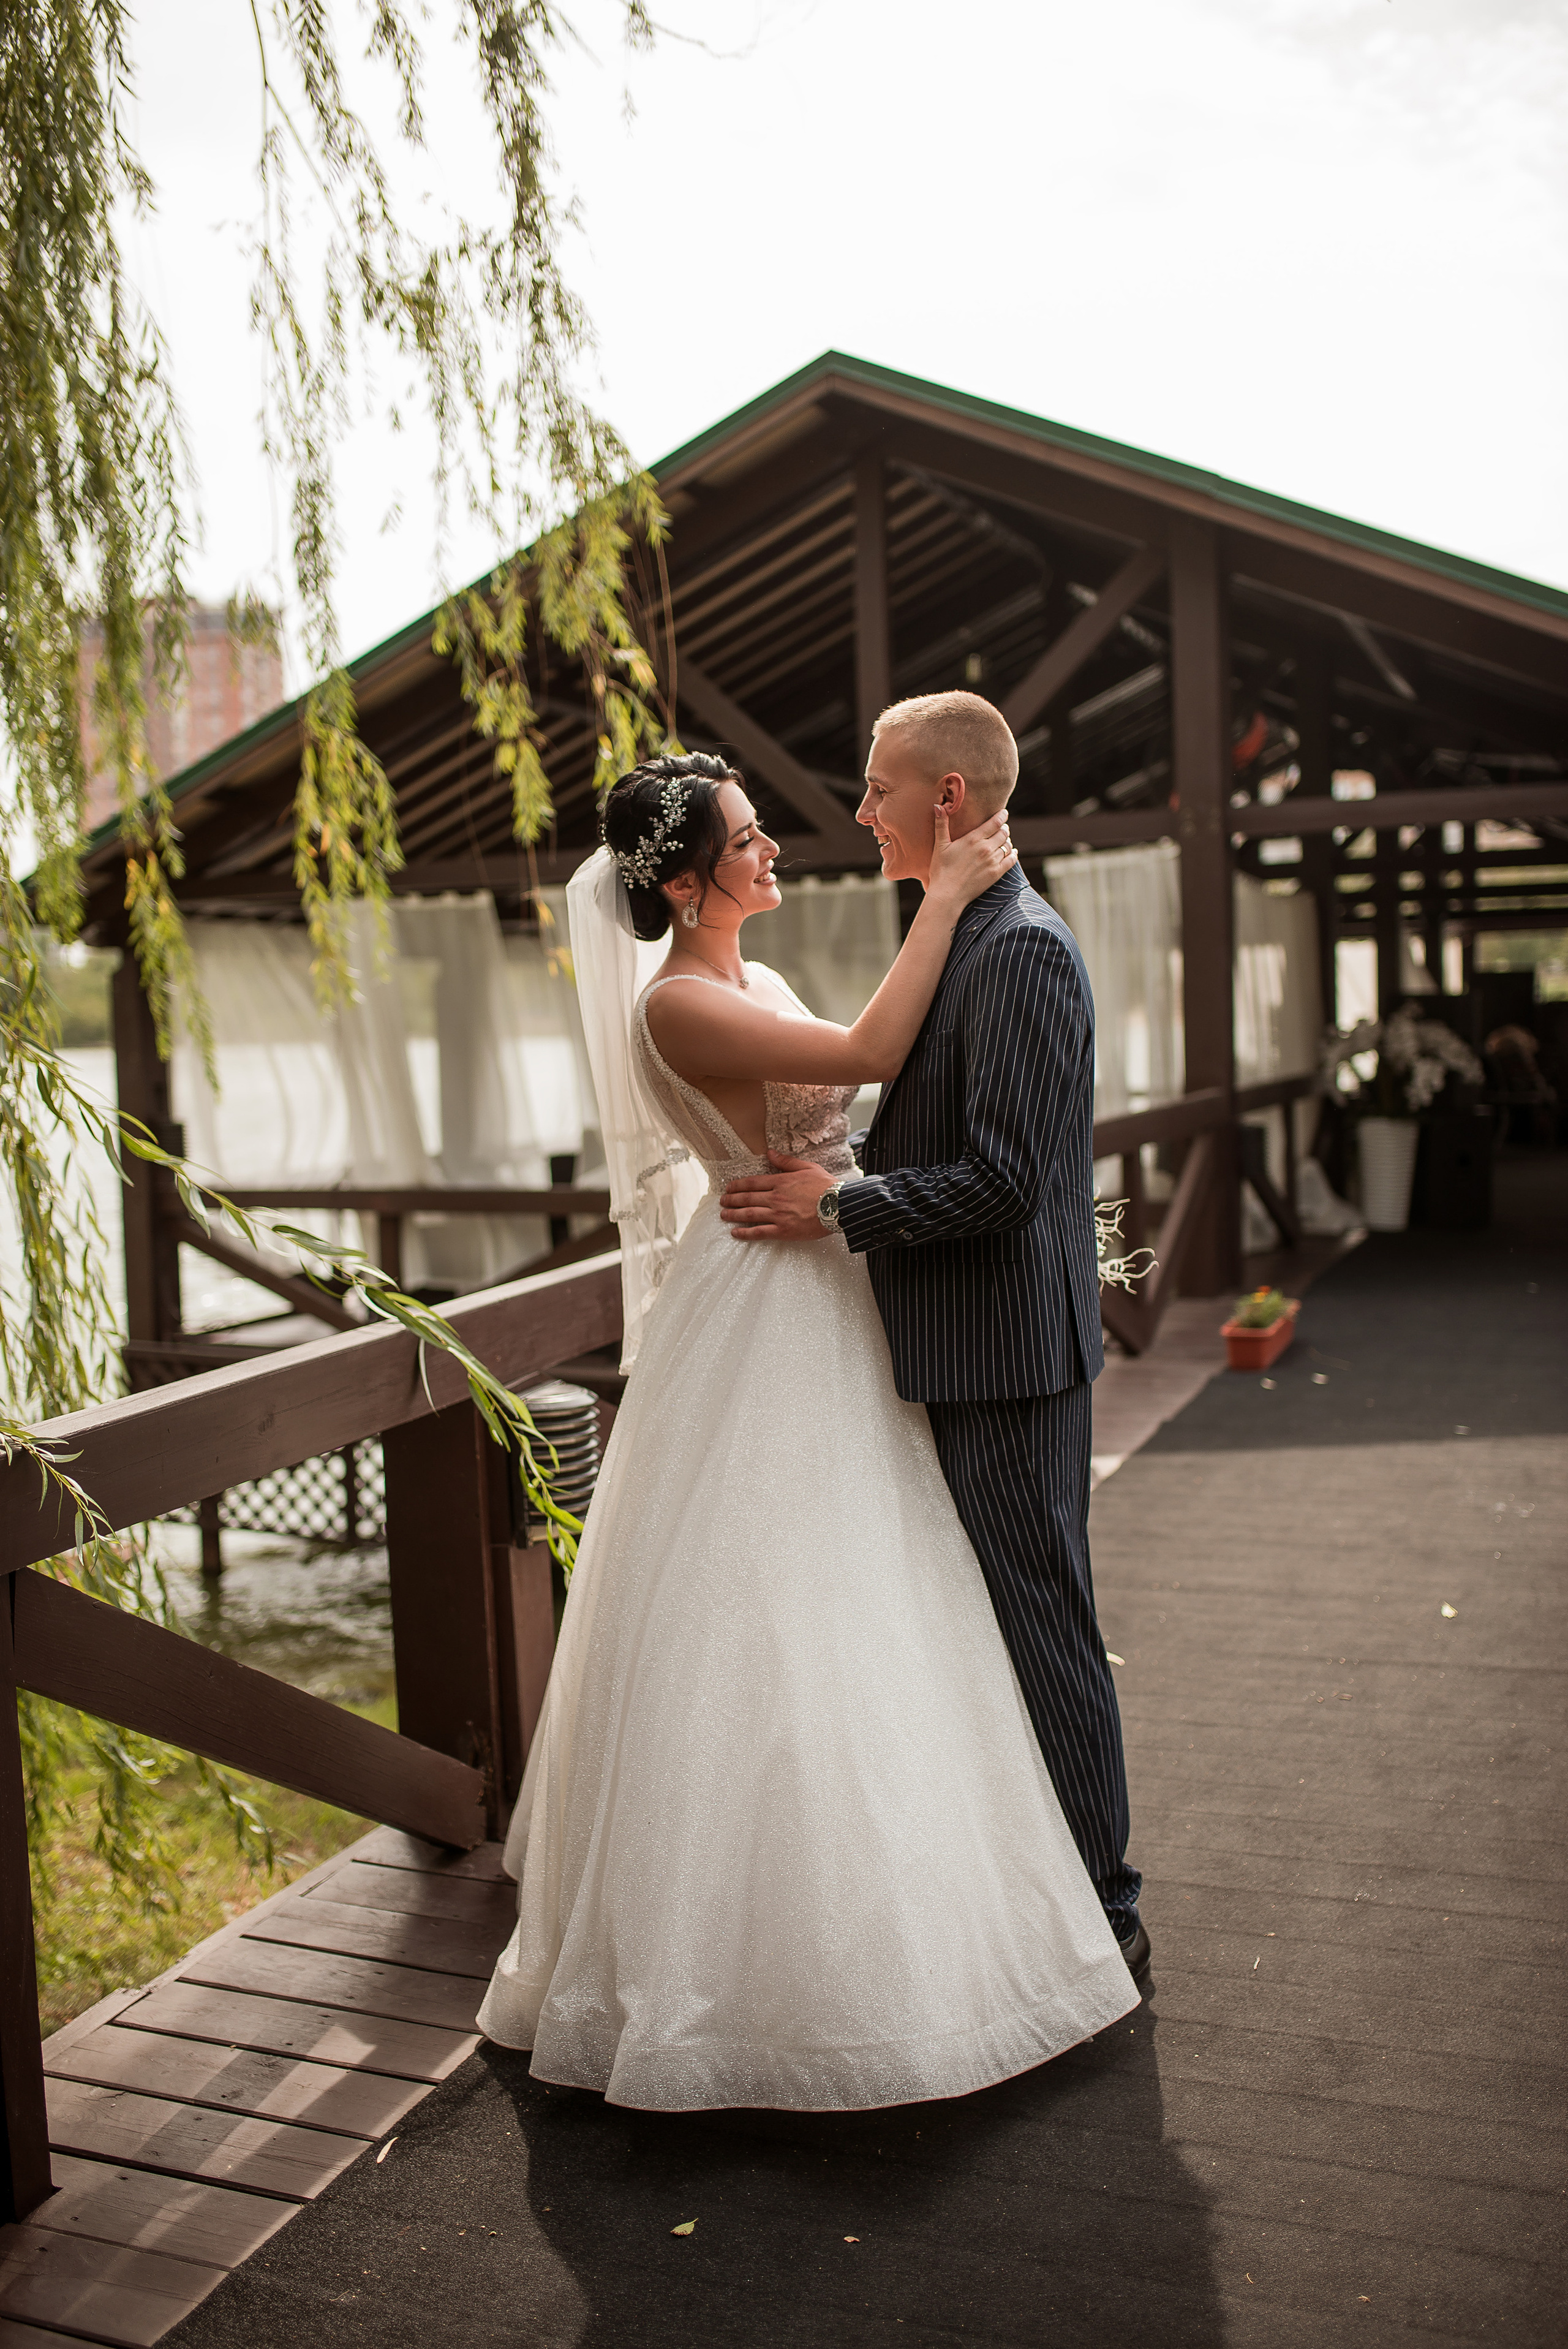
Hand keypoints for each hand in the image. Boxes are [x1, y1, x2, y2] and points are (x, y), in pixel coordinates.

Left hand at [718, 1150, 835, 1241]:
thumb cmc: (826, 1186)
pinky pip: (760, 1232)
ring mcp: (778, 1215)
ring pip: (750, 1214)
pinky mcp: (784, 1230)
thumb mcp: (807, 1167)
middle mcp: (776, 1198)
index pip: (753, 1183)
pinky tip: (735, 1233)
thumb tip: (770, 1153)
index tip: (728, 1187)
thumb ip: (786, 1161)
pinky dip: (745, 1233)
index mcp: (781, 1182)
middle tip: (722, 1201)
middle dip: (731, 1199)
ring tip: (723, 1215)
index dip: (738, 1185)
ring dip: (734, 1214)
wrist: (839, 1206)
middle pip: (747, 1198)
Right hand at [924, 802, 1016, 914]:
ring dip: (1007, 841)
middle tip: (1003, 827)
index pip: (994, 823)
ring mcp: (992, 861)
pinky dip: (1013, 854)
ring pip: (1007, 846)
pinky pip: (1011, 860)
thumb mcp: (940, 846)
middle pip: (1003, 833)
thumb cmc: (941, 870)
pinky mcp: (996, 874)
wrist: (948, 894)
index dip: (1001, 816)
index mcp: (973, 839)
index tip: (1004, 813)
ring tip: (1005, 840)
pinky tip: (1012, 852)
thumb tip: (938, 806)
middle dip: (1004, 828)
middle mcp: (985, 848)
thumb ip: (941, 825)